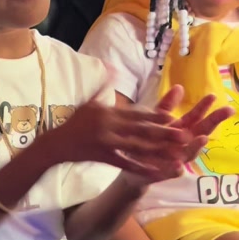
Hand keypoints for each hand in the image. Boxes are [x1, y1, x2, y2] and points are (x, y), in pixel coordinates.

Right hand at [44, 94, 188, 175]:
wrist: (57, 143)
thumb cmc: (75, 122)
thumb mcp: (89, 101)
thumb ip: (104, 86)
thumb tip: (112, 68)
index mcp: (108, 112)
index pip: (136, 113)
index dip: (155, 116)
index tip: (173, 117)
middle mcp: (109, 126)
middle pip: (141, 130)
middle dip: (164, 134)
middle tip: (183, 136)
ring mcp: (107, 143)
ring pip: (137, 147)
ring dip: (158, 152)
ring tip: (175, 155)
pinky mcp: (105, 157)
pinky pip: (126, 163)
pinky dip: (141, 167)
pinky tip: (156, 171)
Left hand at [127, 85, 235, 184]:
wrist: (134, 167)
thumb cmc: (149, 141)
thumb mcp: (156, 120)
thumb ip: (167, 105)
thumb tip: (179, 86)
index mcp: (181, 130)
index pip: (195, 117)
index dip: (204, 107)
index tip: (212, 95)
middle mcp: (182, 145)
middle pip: (201, 132)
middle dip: (214, 122)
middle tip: (228, 110)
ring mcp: (176, 160)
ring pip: (189, 153)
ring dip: (197, 146)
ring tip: (203, 138)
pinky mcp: (163, 174)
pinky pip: (171, 172)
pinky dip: (176, 169)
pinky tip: (178, 165)